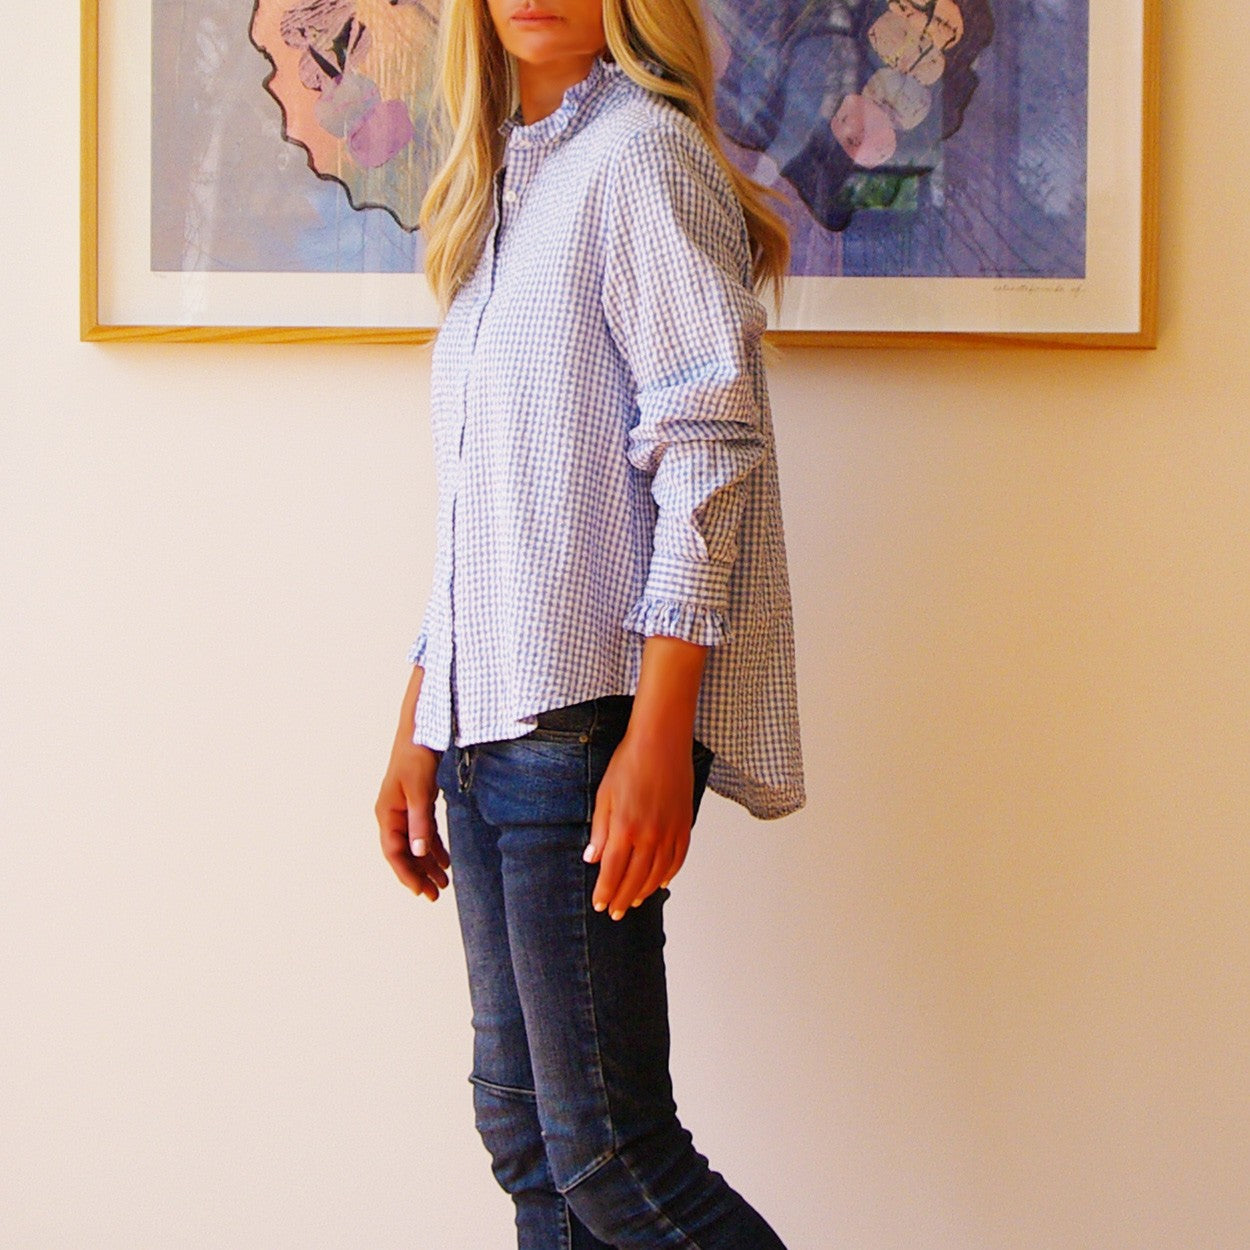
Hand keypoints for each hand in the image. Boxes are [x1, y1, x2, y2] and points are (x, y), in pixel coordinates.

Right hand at [376, 666, 450, 900]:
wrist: (421, 730)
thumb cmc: (416, 757)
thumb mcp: (420, 791)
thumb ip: (419, 822)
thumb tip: (418, 852)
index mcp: (387, 813)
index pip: (394, 852)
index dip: (407, 874)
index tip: (421, 892)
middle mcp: (392, 814)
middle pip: (404, 853)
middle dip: (419, 875)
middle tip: (436, 895)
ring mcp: (404, 809)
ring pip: (415, 844)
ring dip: (428, 864)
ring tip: (443, 883)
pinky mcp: (416, 802)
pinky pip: (423, 832)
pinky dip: (433, 846)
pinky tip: (444, 859)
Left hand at [585, 728, 695, 919]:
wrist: (661, 742)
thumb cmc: (629, 763)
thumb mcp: (604, 795)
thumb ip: (600, 830)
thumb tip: (592, 858)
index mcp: (625, 828)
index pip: (612, 872)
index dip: (606, 892)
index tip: (600, 905)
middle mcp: (649, 835)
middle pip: (634, 878)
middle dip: (623, 898)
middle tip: (615, 912)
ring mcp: (670, 831)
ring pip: (657, 874)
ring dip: (644, 892)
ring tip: (635, 902)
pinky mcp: (684, 825)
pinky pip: (678, 859)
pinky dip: (669, 875)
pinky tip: (660, 883)